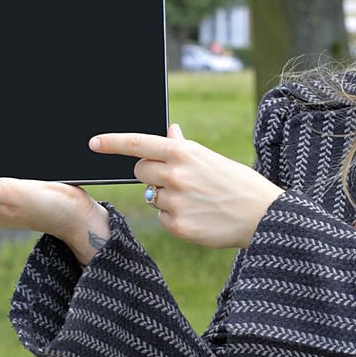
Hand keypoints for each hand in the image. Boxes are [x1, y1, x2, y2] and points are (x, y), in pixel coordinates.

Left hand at [90, 123, 282, 248]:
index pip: (138, 143)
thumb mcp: (212, 159)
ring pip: (152, 197)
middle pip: (140, 171)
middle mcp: (176, 175)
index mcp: (184, 153)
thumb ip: (184, 148)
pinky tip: (198, 217)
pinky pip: (163, 218)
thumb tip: (169, 130)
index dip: (112, 142)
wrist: (262, 216)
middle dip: (150, 175)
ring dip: (167, 198)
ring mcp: (175, 201)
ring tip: (197, 201)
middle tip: (176, 180)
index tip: (93, 143)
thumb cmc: (239, 183)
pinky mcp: (178, 226)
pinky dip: (176, 218)